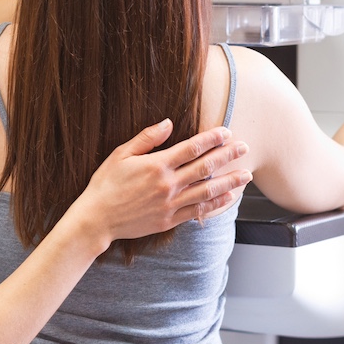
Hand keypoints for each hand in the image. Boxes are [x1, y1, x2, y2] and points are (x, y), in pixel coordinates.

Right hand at [70, 119, 251, 246]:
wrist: (97, 219)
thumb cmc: (105, 184)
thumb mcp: (120, 154)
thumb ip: (147, 138)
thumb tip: (168, 123)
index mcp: (157, 165)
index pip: (191, 148)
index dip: (212, 139)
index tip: (226, 132)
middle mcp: (167, 184)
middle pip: (205, 167)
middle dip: (228, 156)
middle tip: (244, 148)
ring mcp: (170, 204)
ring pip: (208, 191)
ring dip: (230, 182)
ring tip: (246, 175)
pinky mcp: (169, 220)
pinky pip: (198, 211)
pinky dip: (216, 204)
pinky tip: (228, 198)